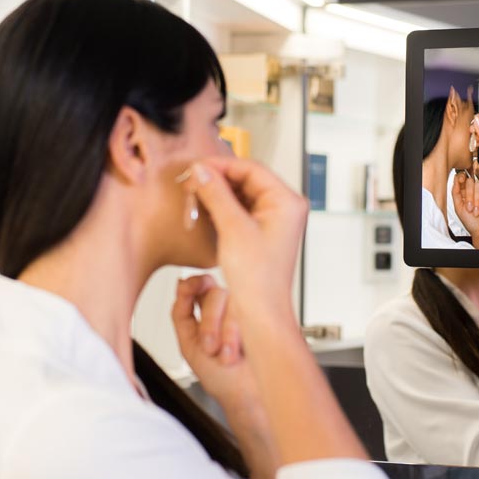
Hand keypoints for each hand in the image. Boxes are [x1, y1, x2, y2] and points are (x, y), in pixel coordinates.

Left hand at [170, 275, 260, 414]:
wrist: (246, 397)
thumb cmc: (221, 378)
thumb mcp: (189, 345)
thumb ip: (181, 313)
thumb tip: (180, 283)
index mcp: (205, 313)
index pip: (198, 285)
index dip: (193, 282)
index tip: (188, 287)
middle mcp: (226, 309)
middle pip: (213, 293)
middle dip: (209, 322)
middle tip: (210, 348)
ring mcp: (245, 312)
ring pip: (232, 302)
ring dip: (224, 331)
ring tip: (226, 356)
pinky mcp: (262, 317)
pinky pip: (246, 310)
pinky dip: (236, 333)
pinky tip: (236, 352)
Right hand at [186, 158, 307, 324]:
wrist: (260, 312)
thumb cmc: (258, 279)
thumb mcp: (233, 228)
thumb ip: (216, 194)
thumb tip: (202, 172)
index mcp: (287, 202)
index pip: (251, 169)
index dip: (222, 166)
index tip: (198, 167)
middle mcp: (284, 208)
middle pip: (246, 179)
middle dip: (217, 180)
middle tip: (192, 182)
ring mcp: (273, 220)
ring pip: (240, 194)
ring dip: (217, 194)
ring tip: (195, 196)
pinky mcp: (261, 231)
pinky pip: (239, 209)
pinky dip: (221, 207)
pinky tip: (205, 210)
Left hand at [452, 171, 478, 246]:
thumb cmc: (471, 222)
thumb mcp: (458, 208)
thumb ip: (455, 193)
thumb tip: (455, 180)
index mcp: (463, 193)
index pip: (461, 177)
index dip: (461, 177)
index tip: (461, 181)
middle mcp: (473, 191)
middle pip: (470, 181)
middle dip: (469, 195)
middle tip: (469, 208)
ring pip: (478, 184)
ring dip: (476, 199)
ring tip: (476, 211)